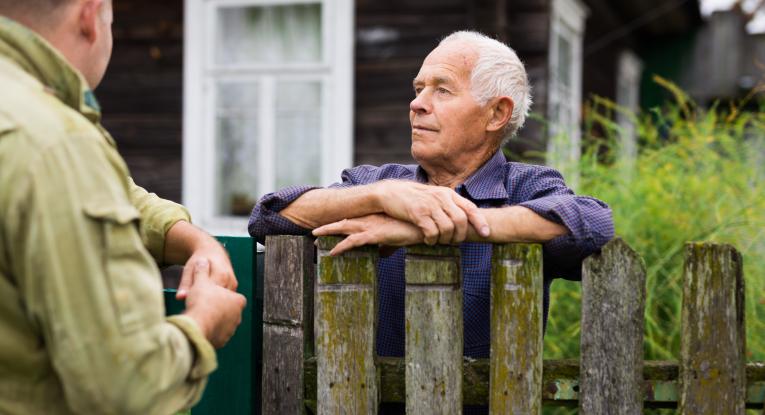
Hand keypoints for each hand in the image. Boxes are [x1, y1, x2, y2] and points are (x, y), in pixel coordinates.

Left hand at [177, 240, 236, 299]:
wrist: (212, 250)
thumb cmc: (198, 260)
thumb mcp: (189, 269)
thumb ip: (185, 284)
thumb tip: (179, 298)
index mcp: (220, 275)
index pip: (210, 295)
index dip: (198, 300)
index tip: (190, 300)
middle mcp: (229, 280)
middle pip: (217, 299)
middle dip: (206, 302)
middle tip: (195, 300)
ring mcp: (233, 283)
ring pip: (222, 300)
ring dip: (212, 302)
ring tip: (202, 298)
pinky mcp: (234, 286)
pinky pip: (225, 297)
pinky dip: (217, 299)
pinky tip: (208, 296)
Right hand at [183, 258, 246, 347]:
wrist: (196, 326)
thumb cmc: (202, 301)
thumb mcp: (200, 281)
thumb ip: (202, 271)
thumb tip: (202, 260)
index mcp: (238, 300)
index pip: (232, 296)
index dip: (220, 294)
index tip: (211, 294)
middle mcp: (238, 316)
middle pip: (227, 311)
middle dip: (218, 309)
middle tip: (204, 306)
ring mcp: (231, 330)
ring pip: (222, 324)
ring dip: (214, 321)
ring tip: (200, 317)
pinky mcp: (222, 341)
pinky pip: (215, 335)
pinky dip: (210, 332)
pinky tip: (200, 328)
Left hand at [313, 214, 423, 254]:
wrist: (423, 225)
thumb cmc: (411, 230)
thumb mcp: (396, 240)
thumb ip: (387, 246)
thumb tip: (382, 254)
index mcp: (373, 220)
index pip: (352, 221)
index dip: (338, 225)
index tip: (326, 229)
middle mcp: (369, 221)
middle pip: (343, 222)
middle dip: (328, 227)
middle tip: (313, 231)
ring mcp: (370, 227)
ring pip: (343, 229)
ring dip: (328, 232)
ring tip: (315, 238)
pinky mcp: (374, 235)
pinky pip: (352, 242)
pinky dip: (341, 247)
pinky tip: (331, 253)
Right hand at [372, 180, 488, 244]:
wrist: (390, 192)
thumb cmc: (414, 198)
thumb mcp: (434, 196)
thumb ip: (448, 205)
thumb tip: (464, 219)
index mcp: (448, 194)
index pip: (470, 208)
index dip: (480, 222)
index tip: (486, 234)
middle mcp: (441, 198)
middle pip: (461, 221)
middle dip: (460, 236)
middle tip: (454, 243)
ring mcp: (429, 205)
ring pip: (447, 228)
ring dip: (445, 240)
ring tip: (438, 241)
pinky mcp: (417, 213)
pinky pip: (432, 232)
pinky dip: (432, 240)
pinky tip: (428, 240)